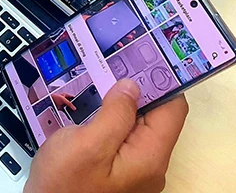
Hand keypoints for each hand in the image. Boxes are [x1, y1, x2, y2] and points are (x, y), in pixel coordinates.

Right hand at [24, 79, 187, 192]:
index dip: (160, 79)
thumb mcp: (86, 144)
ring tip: (94, 85)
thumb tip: (131, 86)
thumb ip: (114, 114)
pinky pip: (120, 140)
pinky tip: (87, 113)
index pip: (173, 108)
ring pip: (134, 127)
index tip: (143, 56)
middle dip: (134, 90)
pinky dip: (107, 122)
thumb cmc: (63, 188)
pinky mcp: (116, 174)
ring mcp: (133, 172)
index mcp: (148, 157)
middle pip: (154, 117)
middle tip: (111, 66)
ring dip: (116, 105)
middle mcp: (148, 166)